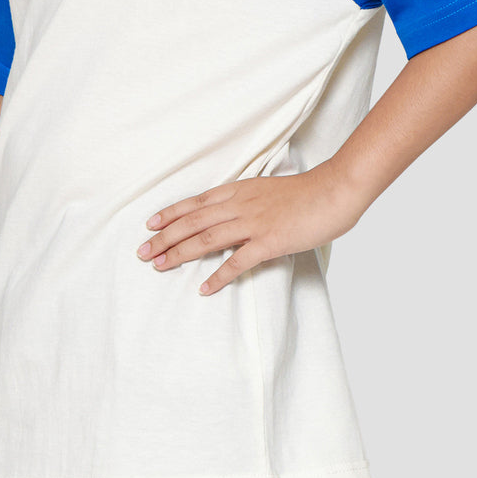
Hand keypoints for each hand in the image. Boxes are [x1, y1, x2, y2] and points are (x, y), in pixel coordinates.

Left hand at [136, 170, 361, 295]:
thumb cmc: (307, 192)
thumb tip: (232, 212)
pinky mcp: (270, 241)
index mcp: (240, 190)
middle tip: (142, 251)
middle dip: (165, 236)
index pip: (196, 202)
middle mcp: (240, 204)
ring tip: (159, 266)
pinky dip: (219, 275)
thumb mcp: (269, 189)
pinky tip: (204, 288)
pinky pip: (238, 261)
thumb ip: (248, 200)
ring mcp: (254, 223)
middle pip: (194, 221)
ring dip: (180, 253)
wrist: (334, 190)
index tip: (150, 224)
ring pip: (207, 238)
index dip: (171, 213)